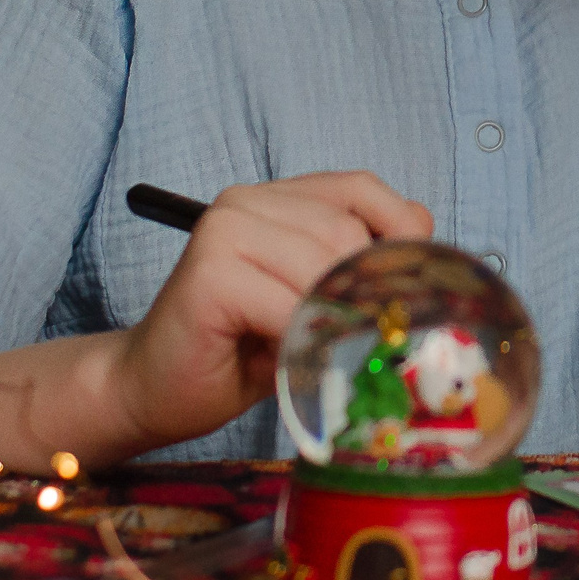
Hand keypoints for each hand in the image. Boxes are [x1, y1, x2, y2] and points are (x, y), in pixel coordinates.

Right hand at [110, 172, 431, 452]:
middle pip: (346, 232)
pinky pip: (287, 306)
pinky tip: (288, 359)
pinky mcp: (208, 272)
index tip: (406, 288)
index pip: (364, 190)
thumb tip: (425, 262)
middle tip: (354, 339)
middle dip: (361, 293)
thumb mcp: (314, 300)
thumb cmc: (242, 349)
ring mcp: (223, 230)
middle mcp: (248, 200)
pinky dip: (301, 341)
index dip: (399, 235)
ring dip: (328, 322)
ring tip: (313, 352)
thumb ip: (357, 268)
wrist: (153, 389)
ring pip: (321, 267)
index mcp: (279, 197)